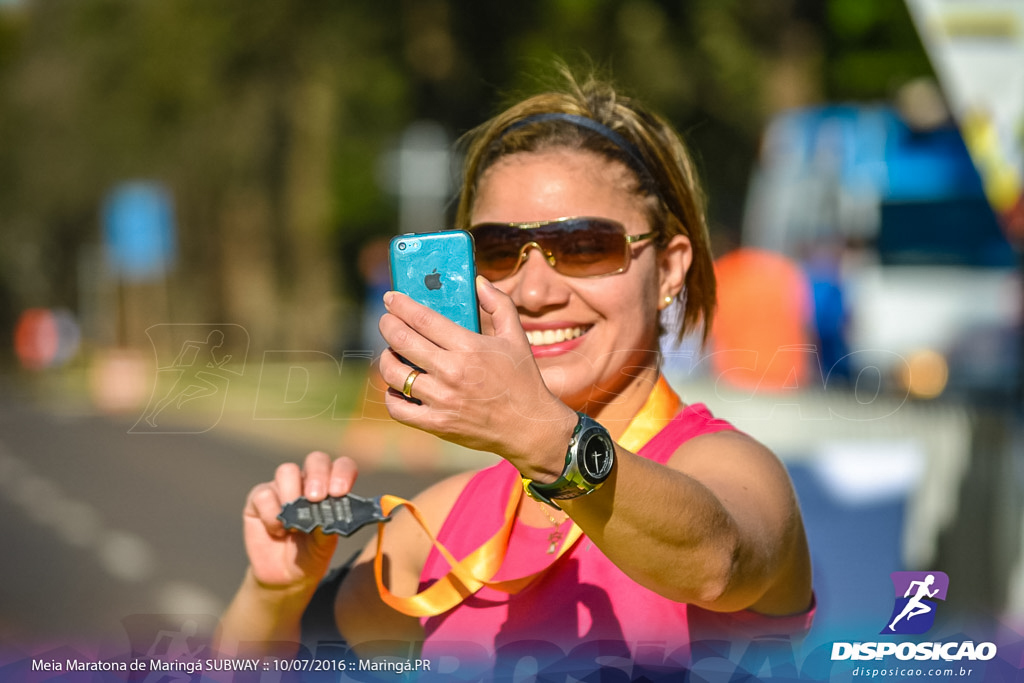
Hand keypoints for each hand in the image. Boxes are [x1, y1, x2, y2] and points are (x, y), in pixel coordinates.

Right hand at [241, 452, 357, 590]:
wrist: (285, 576)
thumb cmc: (311, 554)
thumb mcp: (324, 545)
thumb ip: (328, 528)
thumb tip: (328, 515)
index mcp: (331, 488)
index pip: (342, 466)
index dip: (342, 473)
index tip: (339, 492)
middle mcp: (307, 482)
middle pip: (315, 459)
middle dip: (318, 474)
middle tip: (316, 498)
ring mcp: (282, 488)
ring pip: (287, 471)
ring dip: (292, 493)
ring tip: (294, 523)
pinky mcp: (259, 499)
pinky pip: (264, 494)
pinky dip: (271, 513)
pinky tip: (277, 531)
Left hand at [378, 277, 575, 479]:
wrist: (530, 428)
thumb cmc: (523, 380)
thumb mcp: (517, 337)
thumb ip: (500, 304)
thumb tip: (479, 281)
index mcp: (470, 347)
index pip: (423, 319)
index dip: (400, 305)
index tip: (390, 298)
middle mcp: (452, 372)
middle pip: (401, 341)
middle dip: (387, 324)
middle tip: (386, 320)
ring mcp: (442, 400)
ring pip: (394, 374)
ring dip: (386, 358)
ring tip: (391, 353)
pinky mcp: (437, 424)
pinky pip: (398, 408)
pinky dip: (391, 395)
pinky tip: (397, 387)